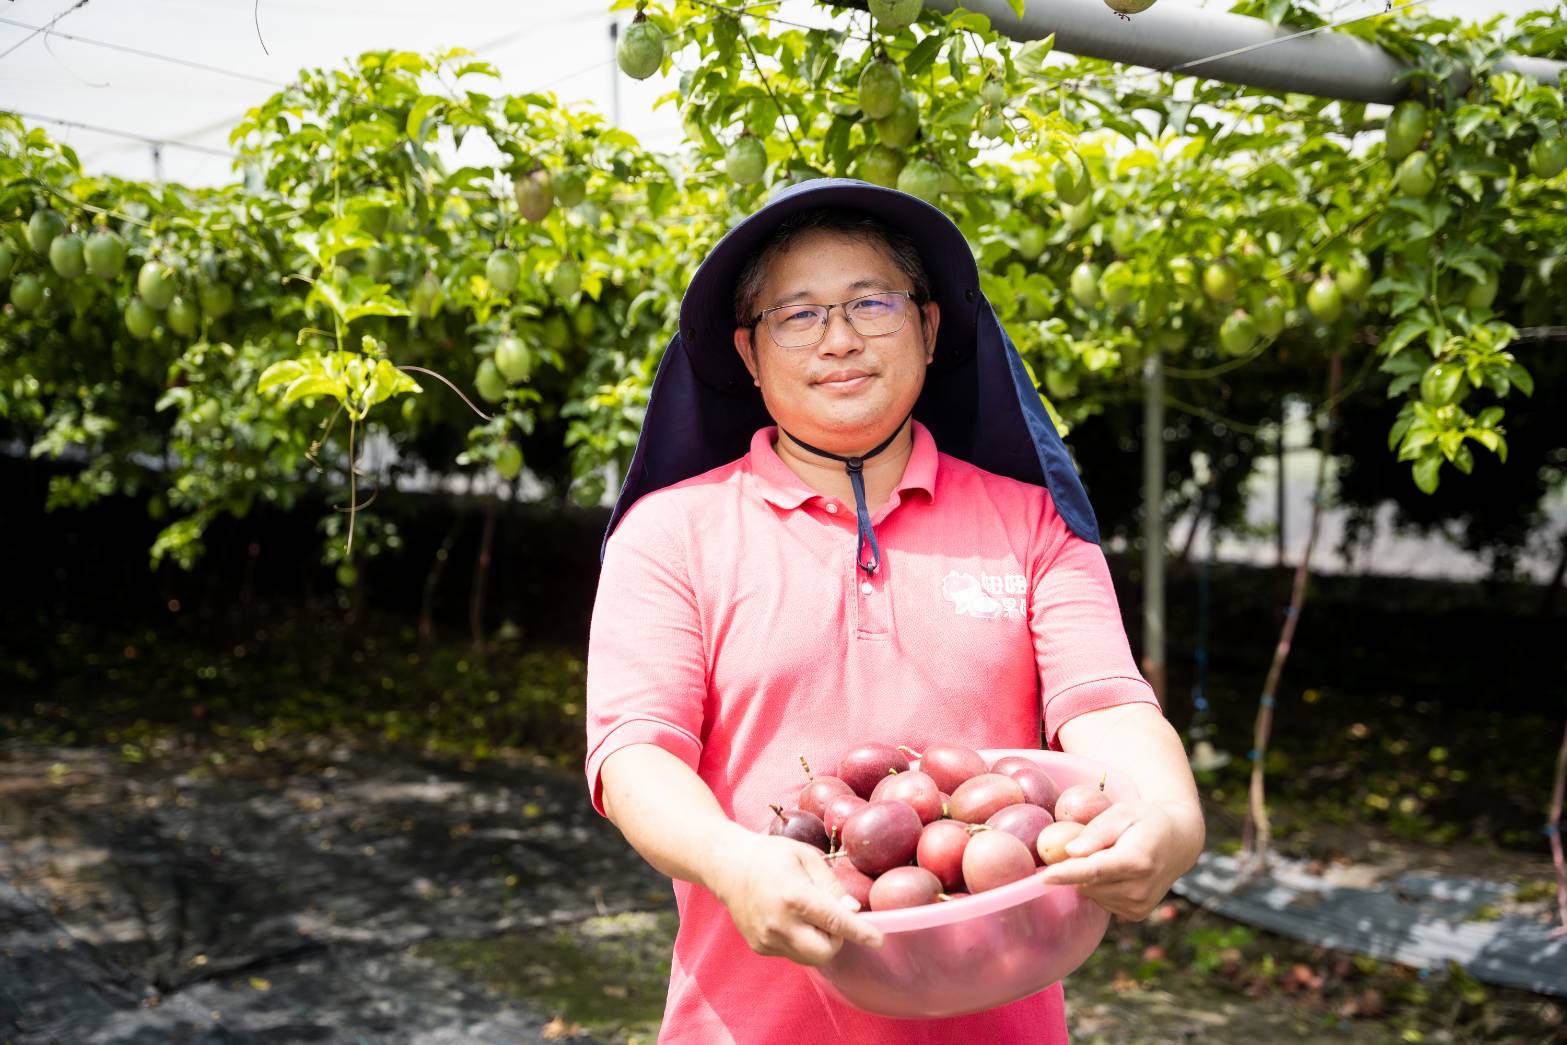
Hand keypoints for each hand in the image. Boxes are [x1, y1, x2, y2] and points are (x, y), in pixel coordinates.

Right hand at [707, 835, 884, 965]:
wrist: (728, 867)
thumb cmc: (772, 855)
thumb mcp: (806, 856)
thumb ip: (831, 884)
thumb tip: (854, 910)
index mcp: (794, 896)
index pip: (835, 921)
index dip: (860, 932)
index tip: (878, 940)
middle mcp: (779, 923)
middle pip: (825, 952)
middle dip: (837, 939)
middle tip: (831, 917)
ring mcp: (767, 939)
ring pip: (810, 957)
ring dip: (818, 942)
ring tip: (806, 915)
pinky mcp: (760, 948)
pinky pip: (792, 953)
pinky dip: (799, 941)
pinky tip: (787, 918)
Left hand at [1036, 799, 1202, 920]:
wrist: (1179, 841)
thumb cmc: (1145, 820)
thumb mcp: (1122, 813)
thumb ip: (1096, 832)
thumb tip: (1070, 851)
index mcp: (1137, 861)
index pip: (1095, 871)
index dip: (1067, 874)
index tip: (1043, 877)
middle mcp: (1139, 889)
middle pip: (1088, 883)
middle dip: (1078, 866)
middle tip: (1093, 845)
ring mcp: (1139, 905)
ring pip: (1091, 893)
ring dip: (1089, 876)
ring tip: (1111, 856)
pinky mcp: (1136, 914)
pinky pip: (1101, 900)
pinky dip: (1100, 886)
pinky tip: (1116, 872)